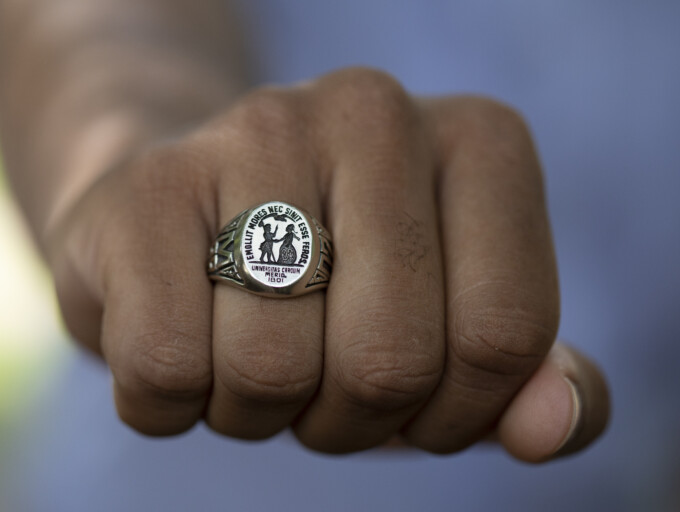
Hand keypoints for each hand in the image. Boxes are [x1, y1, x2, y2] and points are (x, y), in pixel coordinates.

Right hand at [47, 68, 608, 461]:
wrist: (198, 224)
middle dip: (347, 418)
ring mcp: (253, 131)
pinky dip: (170, 404)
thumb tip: (552, 427)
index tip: (409, 391)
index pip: (503, 335)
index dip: (453, 411)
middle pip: (389, 361)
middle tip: (316, 378)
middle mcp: (374, 109)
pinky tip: (177, 339)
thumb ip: (522, 379)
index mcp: (479, 141)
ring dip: (256, 412)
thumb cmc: (335, 292)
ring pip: (271, 372)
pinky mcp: (144, 185)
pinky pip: (167, 369)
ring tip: (244, 350)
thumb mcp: (447, 335)